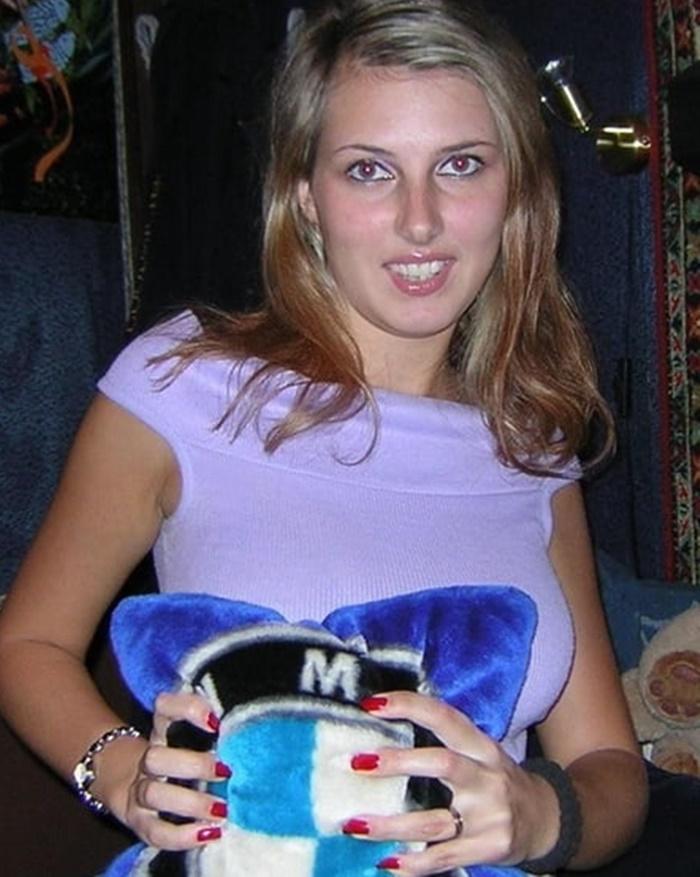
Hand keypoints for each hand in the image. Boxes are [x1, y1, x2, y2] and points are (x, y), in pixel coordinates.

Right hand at [105, 692, 229, 849]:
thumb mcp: (192, 737)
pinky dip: (183, 836)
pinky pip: (156, 832)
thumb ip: (215, 730)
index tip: (216, 722)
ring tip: (222, 810)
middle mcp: (149, 758)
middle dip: (194, 766)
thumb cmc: (181, 755)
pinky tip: (210, 833)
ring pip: (154, 793)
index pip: (164, 708)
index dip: (187, 710)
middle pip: (156, 757)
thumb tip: (248, 730)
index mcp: (163, 730)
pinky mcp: (141, 823)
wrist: (133, 784)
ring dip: (192, 803)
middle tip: (226, 773)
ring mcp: (141, 791)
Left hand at [343, 691, 559, 874]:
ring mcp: (489, 815)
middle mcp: (487, 776)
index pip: (444, 717)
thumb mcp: (478, 752)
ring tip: (353, 824)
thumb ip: (443, 741)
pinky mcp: (489, 848)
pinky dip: (413, 862)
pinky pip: (443, 857)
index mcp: (481, 745)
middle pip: (442, 764)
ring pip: (433, 820)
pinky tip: (386, 862)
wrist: (547, 819)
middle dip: (398, 763)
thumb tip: (383, 723)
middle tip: (356, 762)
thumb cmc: (495, 779)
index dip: (410, 706)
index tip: (372, 704)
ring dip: (390, 825)